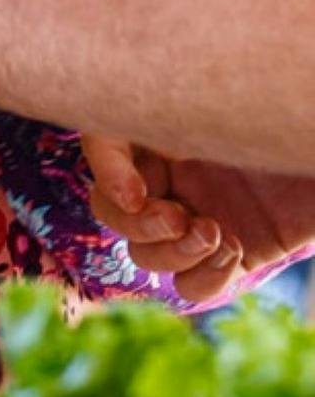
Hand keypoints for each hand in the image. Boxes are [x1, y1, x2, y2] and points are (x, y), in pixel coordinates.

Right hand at [84, 135, 314, 301]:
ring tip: (214, 234)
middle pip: (110, 208)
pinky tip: (234, 252)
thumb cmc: (299, 114)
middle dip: (136, 222)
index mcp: (170, 124)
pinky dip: (203, 277)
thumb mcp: (250, 111)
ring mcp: (204, 216)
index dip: (105, 170)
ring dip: (169, 252)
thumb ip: (183, 117)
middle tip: (179, 218)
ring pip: (144, 253)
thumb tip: (134, 164)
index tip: (136, 191)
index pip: (103, 141)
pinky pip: (192, 284)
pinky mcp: (238, 254)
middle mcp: (178, 172)